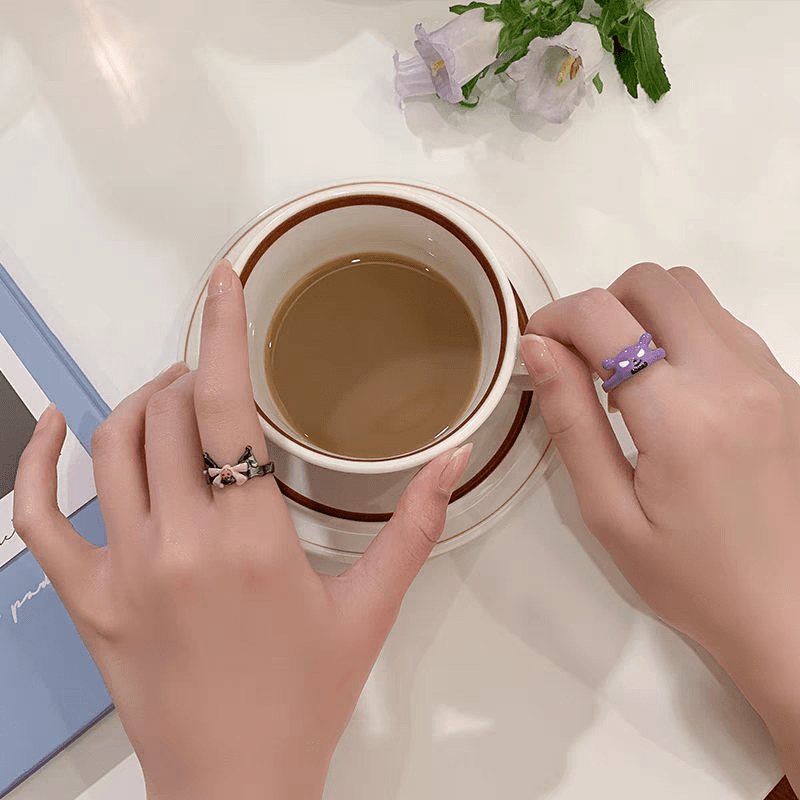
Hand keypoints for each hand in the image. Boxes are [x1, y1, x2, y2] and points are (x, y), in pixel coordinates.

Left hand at [12, 260, 471, 799]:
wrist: (236, 785)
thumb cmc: (302, 700)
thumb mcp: (369, 609)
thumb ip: (414, 525)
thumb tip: (452, 460)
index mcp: (251, 542)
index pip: (229, 408)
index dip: (225, 332)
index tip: (224, 282)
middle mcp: (178, 545)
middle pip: (170, 414)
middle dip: (197, 375)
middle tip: (222, 377)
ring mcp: (121, 571)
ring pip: (112, 445)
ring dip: (145, 403)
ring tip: (176, 399)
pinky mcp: (87, 599)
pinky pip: (37, 516)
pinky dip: (38, 461)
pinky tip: (54, 427)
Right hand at [520, 263, 799, 788]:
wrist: (789, 611)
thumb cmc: (690, 577)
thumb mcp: (609, 512)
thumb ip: (571, 421)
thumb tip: (538, 348)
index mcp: (683, 416)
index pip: (603, 316)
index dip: (554, 318)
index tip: (537, 351)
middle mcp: (734, 377)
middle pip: (651, 283)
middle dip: (600, 308)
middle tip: (580, 364)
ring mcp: (768, 375)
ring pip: (690, 292)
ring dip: (642, 316)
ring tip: (624, 378)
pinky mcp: (784, 383)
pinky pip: (721, 323)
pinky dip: (679, 333)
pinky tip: (667, 390)